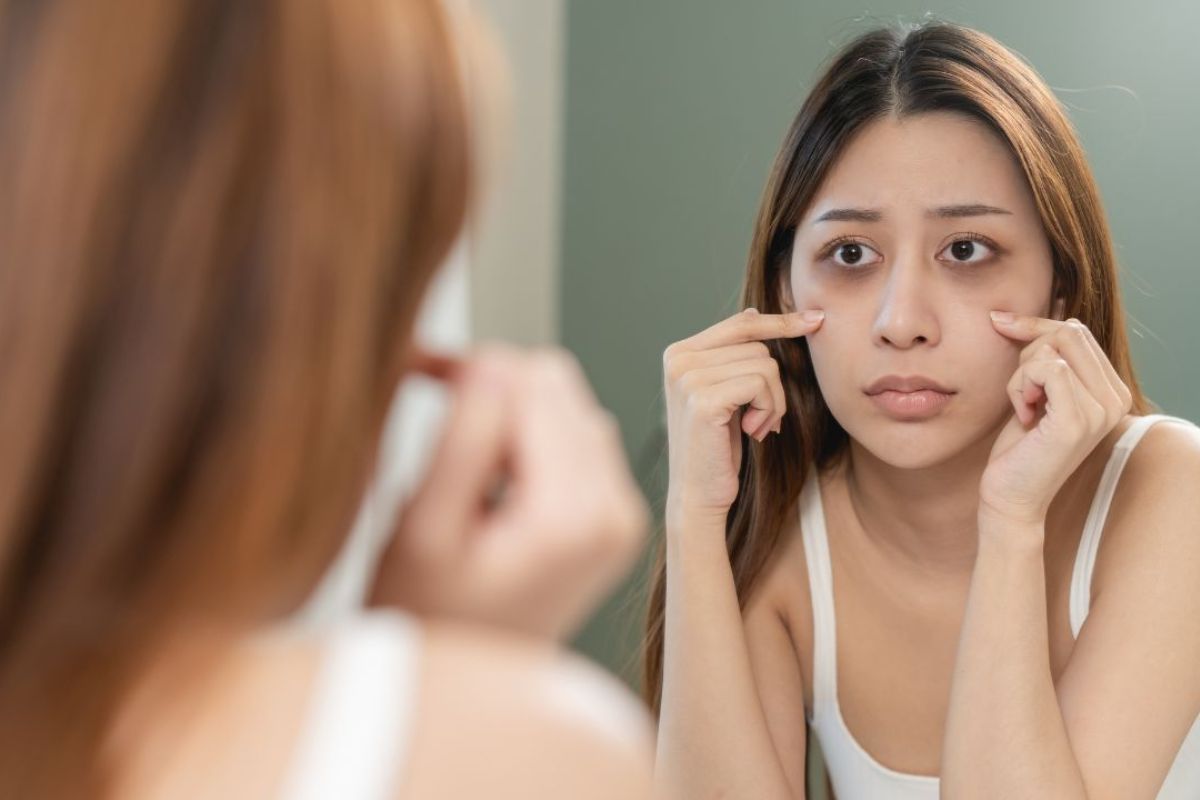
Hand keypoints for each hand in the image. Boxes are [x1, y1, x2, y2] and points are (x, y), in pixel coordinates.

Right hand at [367, 343, 649, 641]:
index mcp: (576, 517)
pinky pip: (576, 437)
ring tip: (462, 466)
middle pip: (560, 387)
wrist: (467, 683)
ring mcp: (621, 515)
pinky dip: (530, 438)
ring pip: (568, 405)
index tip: (423, 374)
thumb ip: (462, 441)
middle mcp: (616, 512)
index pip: (538, 385)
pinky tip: (491, 480)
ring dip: (510, 415)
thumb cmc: (431, 620)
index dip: (475, 370)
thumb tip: (489, 365)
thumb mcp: (423, 529)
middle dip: (495, 390)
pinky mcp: (612, 516)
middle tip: (437, 414)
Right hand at [662, 307, 824, 523]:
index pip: (740, 323)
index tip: (815, 320)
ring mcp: (688, 377)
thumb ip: (733, 355)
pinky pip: (761, 384)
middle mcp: (678, 359)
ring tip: (753, 427)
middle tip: (759, 419)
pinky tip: (752, 432)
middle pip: (758, 345)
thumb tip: (753, 311)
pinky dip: (769, 409)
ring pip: (765, 365)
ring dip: (772, 402)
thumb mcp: (724, 394)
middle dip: (772, 385)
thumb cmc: (717, 449)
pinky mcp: (703, 398)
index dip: (780, 321)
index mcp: (679, 353)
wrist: (698, 495)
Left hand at [980, 312, 1132, 525]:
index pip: (1076, 330)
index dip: (1035, 326)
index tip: (1001, 324)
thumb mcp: (1036, 392)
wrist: (1010, 496)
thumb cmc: (1018, 446)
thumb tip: (1026, 312)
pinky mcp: (1078, 419)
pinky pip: (1047, 369)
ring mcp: (1102, 409)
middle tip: (1021, 392)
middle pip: (1067, 332)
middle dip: (1028, 352)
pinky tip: (1024, 416)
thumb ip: (1045, 357)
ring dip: (1021, 375)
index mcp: (1111, 389)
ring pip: (1053, 349)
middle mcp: (1116, 398)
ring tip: (1025, 408)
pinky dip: (1021, 387)